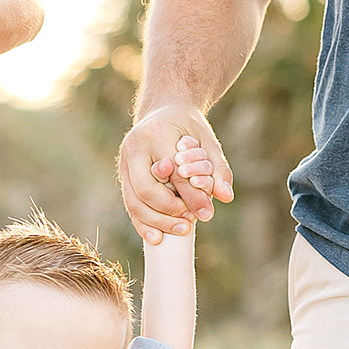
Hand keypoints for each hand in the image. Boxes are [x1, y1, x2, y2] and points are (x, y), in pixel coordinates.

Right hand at [118, 106, 233, 245]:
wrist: (164, 111)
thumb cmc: (189, 129)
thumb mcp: (208, 143)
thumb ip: (218, 169)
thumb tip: (225, 197)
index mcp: (156, 134)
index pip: (175, 174)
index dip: (191, 197)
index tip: (206, 214)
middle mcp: (134, 148)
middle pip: (147, 190)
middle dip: (169, 212)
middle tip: (190, 223)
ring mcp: (124, 162)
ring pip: (134, 201)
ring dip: (157, 222)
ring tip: (181, 230)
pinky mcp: (122, 175)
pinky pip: (129, 204)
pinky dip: (142, 223)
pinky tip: (157, 238)